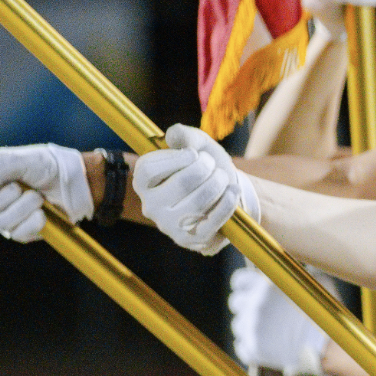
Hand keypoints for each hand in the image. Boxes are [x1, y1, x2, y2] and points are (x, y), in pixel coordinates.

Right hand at [0, 143, 91, 242]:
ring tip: (38, 198)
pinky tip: (43, 214)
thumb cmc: (48, 167)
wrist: (75, 184)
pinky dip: (33, 222)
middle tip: (20, 188)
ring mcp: (6, 217)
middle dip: (2, 200)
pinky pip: (18, 234)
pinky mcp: (21, 231)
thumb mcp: (24, 160)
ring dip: (22, 209)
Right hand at [133, 124, 259, 254]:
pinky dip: (228, 202)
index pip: (149, 168)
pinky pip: (213, 220)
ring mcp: (171, 226)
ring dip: (219, 183)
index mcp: (144, 183)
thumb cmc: (207, 167)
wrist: (228, 193)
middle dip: (206, 168)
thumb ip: (185, 135)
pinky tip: (232, 192)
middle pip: (181, 184)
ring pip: (199, 202)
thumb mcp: (198, 145)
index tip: (194, 154)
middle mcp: (151, 206)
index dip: (177, 158)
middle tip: (212, 165)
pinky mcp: (192, 241)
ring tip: (223, 178)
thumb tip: (173, 136)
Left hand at [229, 266, 329, 375]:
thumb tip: (285, 268)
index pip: (239, 280)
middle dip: (247, 306)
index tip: (252, 291)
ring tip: (270, 331)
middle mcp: (256, 304)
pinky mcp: (254, 350)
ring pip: (238, 325)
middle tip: (264, 313)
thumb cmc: (326, 312)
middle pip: (236, 302)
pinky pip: (242, 348)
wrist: (331, 347)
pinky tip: (267, 345)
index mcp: (267, 285)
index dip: (245, 285)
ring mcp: (253, 328)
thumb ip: (293, 274)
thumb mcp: (314, 283)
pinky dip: (251, 347)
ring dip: (250, 327)